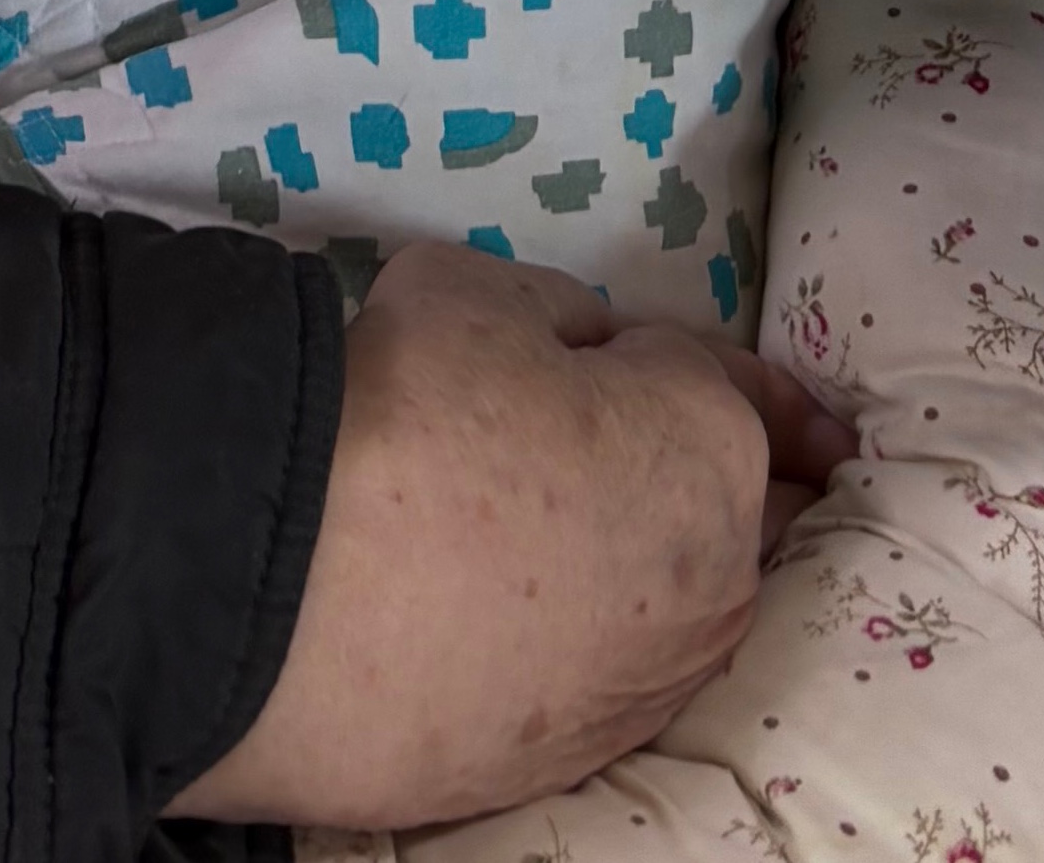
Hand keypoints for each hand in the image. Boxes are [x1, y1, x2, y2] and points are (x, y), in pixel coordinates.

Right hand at [174, 239, 854, 830]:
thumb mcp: (477, 291)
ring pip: (681, 602)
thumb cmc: (408, 412)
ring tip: (581, 533)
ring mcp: (654, 682)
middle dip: (715, 474)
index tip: (720, 376)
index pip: (735, 385)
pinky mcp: (583, 753)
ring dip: (652, 563)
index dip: (717, 363)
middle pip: (738, 508)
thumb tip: (572, 363)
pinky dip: (587, 638)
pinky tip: (523, 614)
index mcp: (712, 446)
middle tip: (660, 445)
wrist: (305, 597)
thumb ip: (555, 318)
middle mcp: (716, 576)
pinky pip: (610, 672)